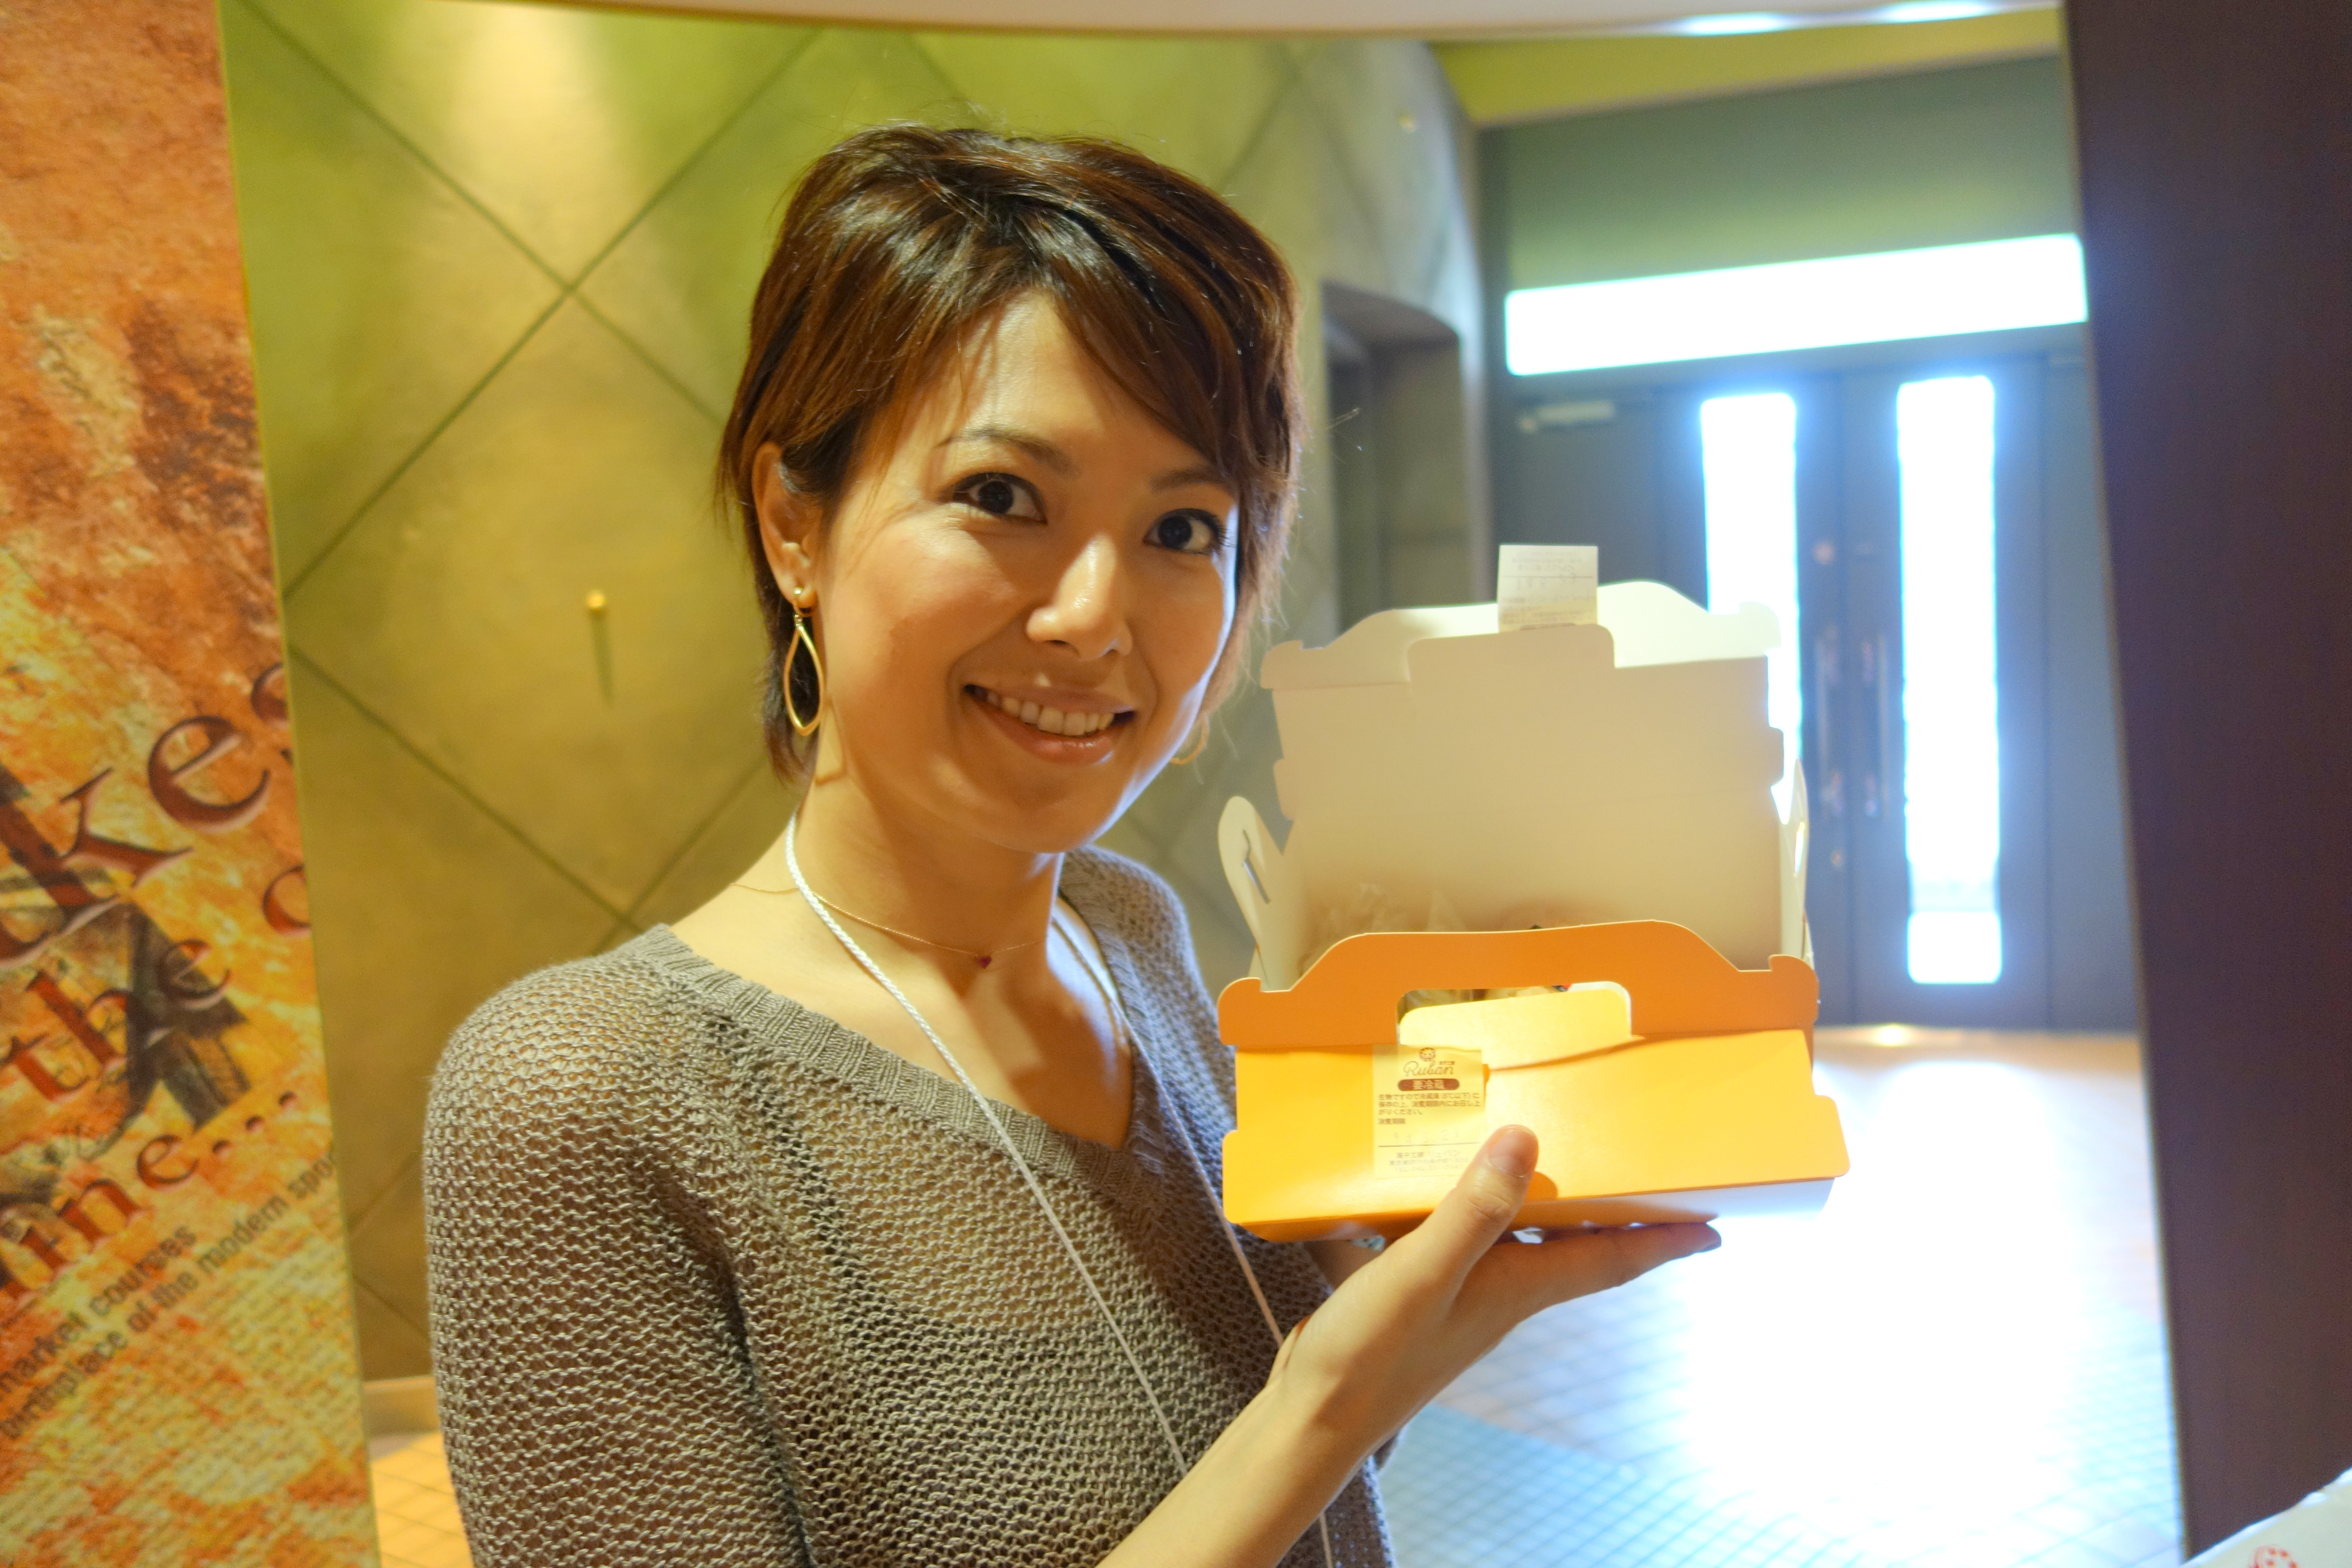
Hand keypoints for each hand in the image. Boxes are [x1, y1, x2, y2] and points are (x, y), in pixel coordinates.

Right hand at [1098, 1126, 1717, 1566]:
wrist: (1313, 1418)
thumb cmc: (1371, 1355)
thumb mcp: (1424, 1271)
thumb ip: (1474, 1209)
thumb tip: (1526, 1140)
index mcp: (1516, 1288)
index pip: (1609, 1260)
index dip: (1664, 1242)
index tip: (1714, 1226)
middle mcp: (1500, 1293)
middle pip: (1576, 1248)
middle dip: (1615, 1214)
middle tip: (1643, 1172)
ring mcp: (1460, 1297)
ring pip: (1520, 1242)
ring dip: (1541, 1205)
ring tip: (1546, 1158)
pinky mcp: (1420, 1296)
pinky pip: (1464, 1242)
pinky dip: (1466, 1210)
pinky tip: (1431, 1185)